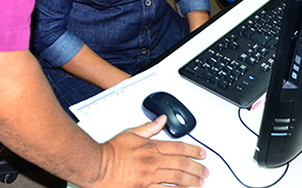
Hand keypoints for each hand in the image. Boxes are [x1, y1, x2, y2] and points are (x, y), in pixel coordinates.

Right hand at [88, 115, 207, 187]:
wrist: (97, 166)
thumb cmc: (111, 151)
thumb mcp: (130, 133)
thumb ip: (148, 127)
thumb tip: (161, 120)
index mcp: (151, 147)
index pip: (178, 147)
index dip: (193, 150)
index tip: (202, 154)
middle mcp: (152, 161)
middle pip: (181, 164)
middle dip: (196, 168)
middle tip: (205, 171)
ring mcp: (148, 177)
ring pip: (176, 179)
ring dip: (190, 181)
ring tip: (200, 182)